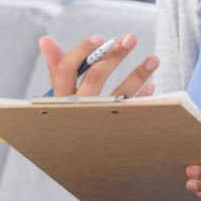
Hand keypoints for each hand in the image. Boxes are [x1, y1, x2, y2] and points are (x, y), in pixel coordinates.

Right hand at [39, 33, 158, 200]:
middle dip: (114, 54)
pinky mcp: (115, 132)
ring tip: (155, 58)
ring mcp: (96, 122)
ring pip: (119, 94)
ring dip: (139, 74)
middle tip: (131, 37)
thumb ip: (56, 67)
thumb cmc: (67, 118)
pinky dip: (142, 98)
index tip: (100, 37)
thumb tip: (45, 39)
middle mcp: (76, 109)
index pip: (65, 69)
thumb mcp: (58, 96)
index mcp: (59, 99)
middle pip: (95, 76)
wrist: (79, 163)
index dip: (82, 51)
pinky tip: (152, 86)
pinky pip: (132, 113)